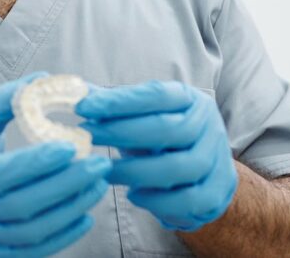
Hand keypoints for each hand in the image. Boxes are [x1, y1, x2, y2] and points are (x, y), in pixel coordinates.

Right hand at [0, 73, 112, 256]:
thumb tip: (43, 79)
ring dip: (71, 207)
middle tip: (100, 162)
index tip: (69, 146)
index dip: (35, 162)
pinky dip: (64, 235)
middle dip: (67, 184)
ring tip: (98, 184)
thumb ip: (6, 101)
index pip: (0, 173)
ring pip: (34, 230)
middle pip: (24, 204)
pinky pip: (36, 250)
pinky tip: (85, 213)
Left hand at [75, 80, 237, 231]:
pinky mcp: (217, 191)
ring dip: (135, 170)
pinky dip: (157, 200)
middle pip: (166, 129)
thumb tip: (72, 90)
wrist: (203, 172)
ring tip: (105, 171)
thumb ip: (110, 104)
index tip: (82, 107)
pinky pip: (187, 199)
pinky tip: (132, 194)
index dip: (117, 102)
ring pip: (177, 166)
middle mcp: (207, 124)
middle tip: (87, 136)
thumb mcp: (139, 116)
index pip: (154, 95)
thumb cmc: (160, 138)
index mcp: (188, 98)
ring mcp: (216, 158)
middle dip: (121, 133)